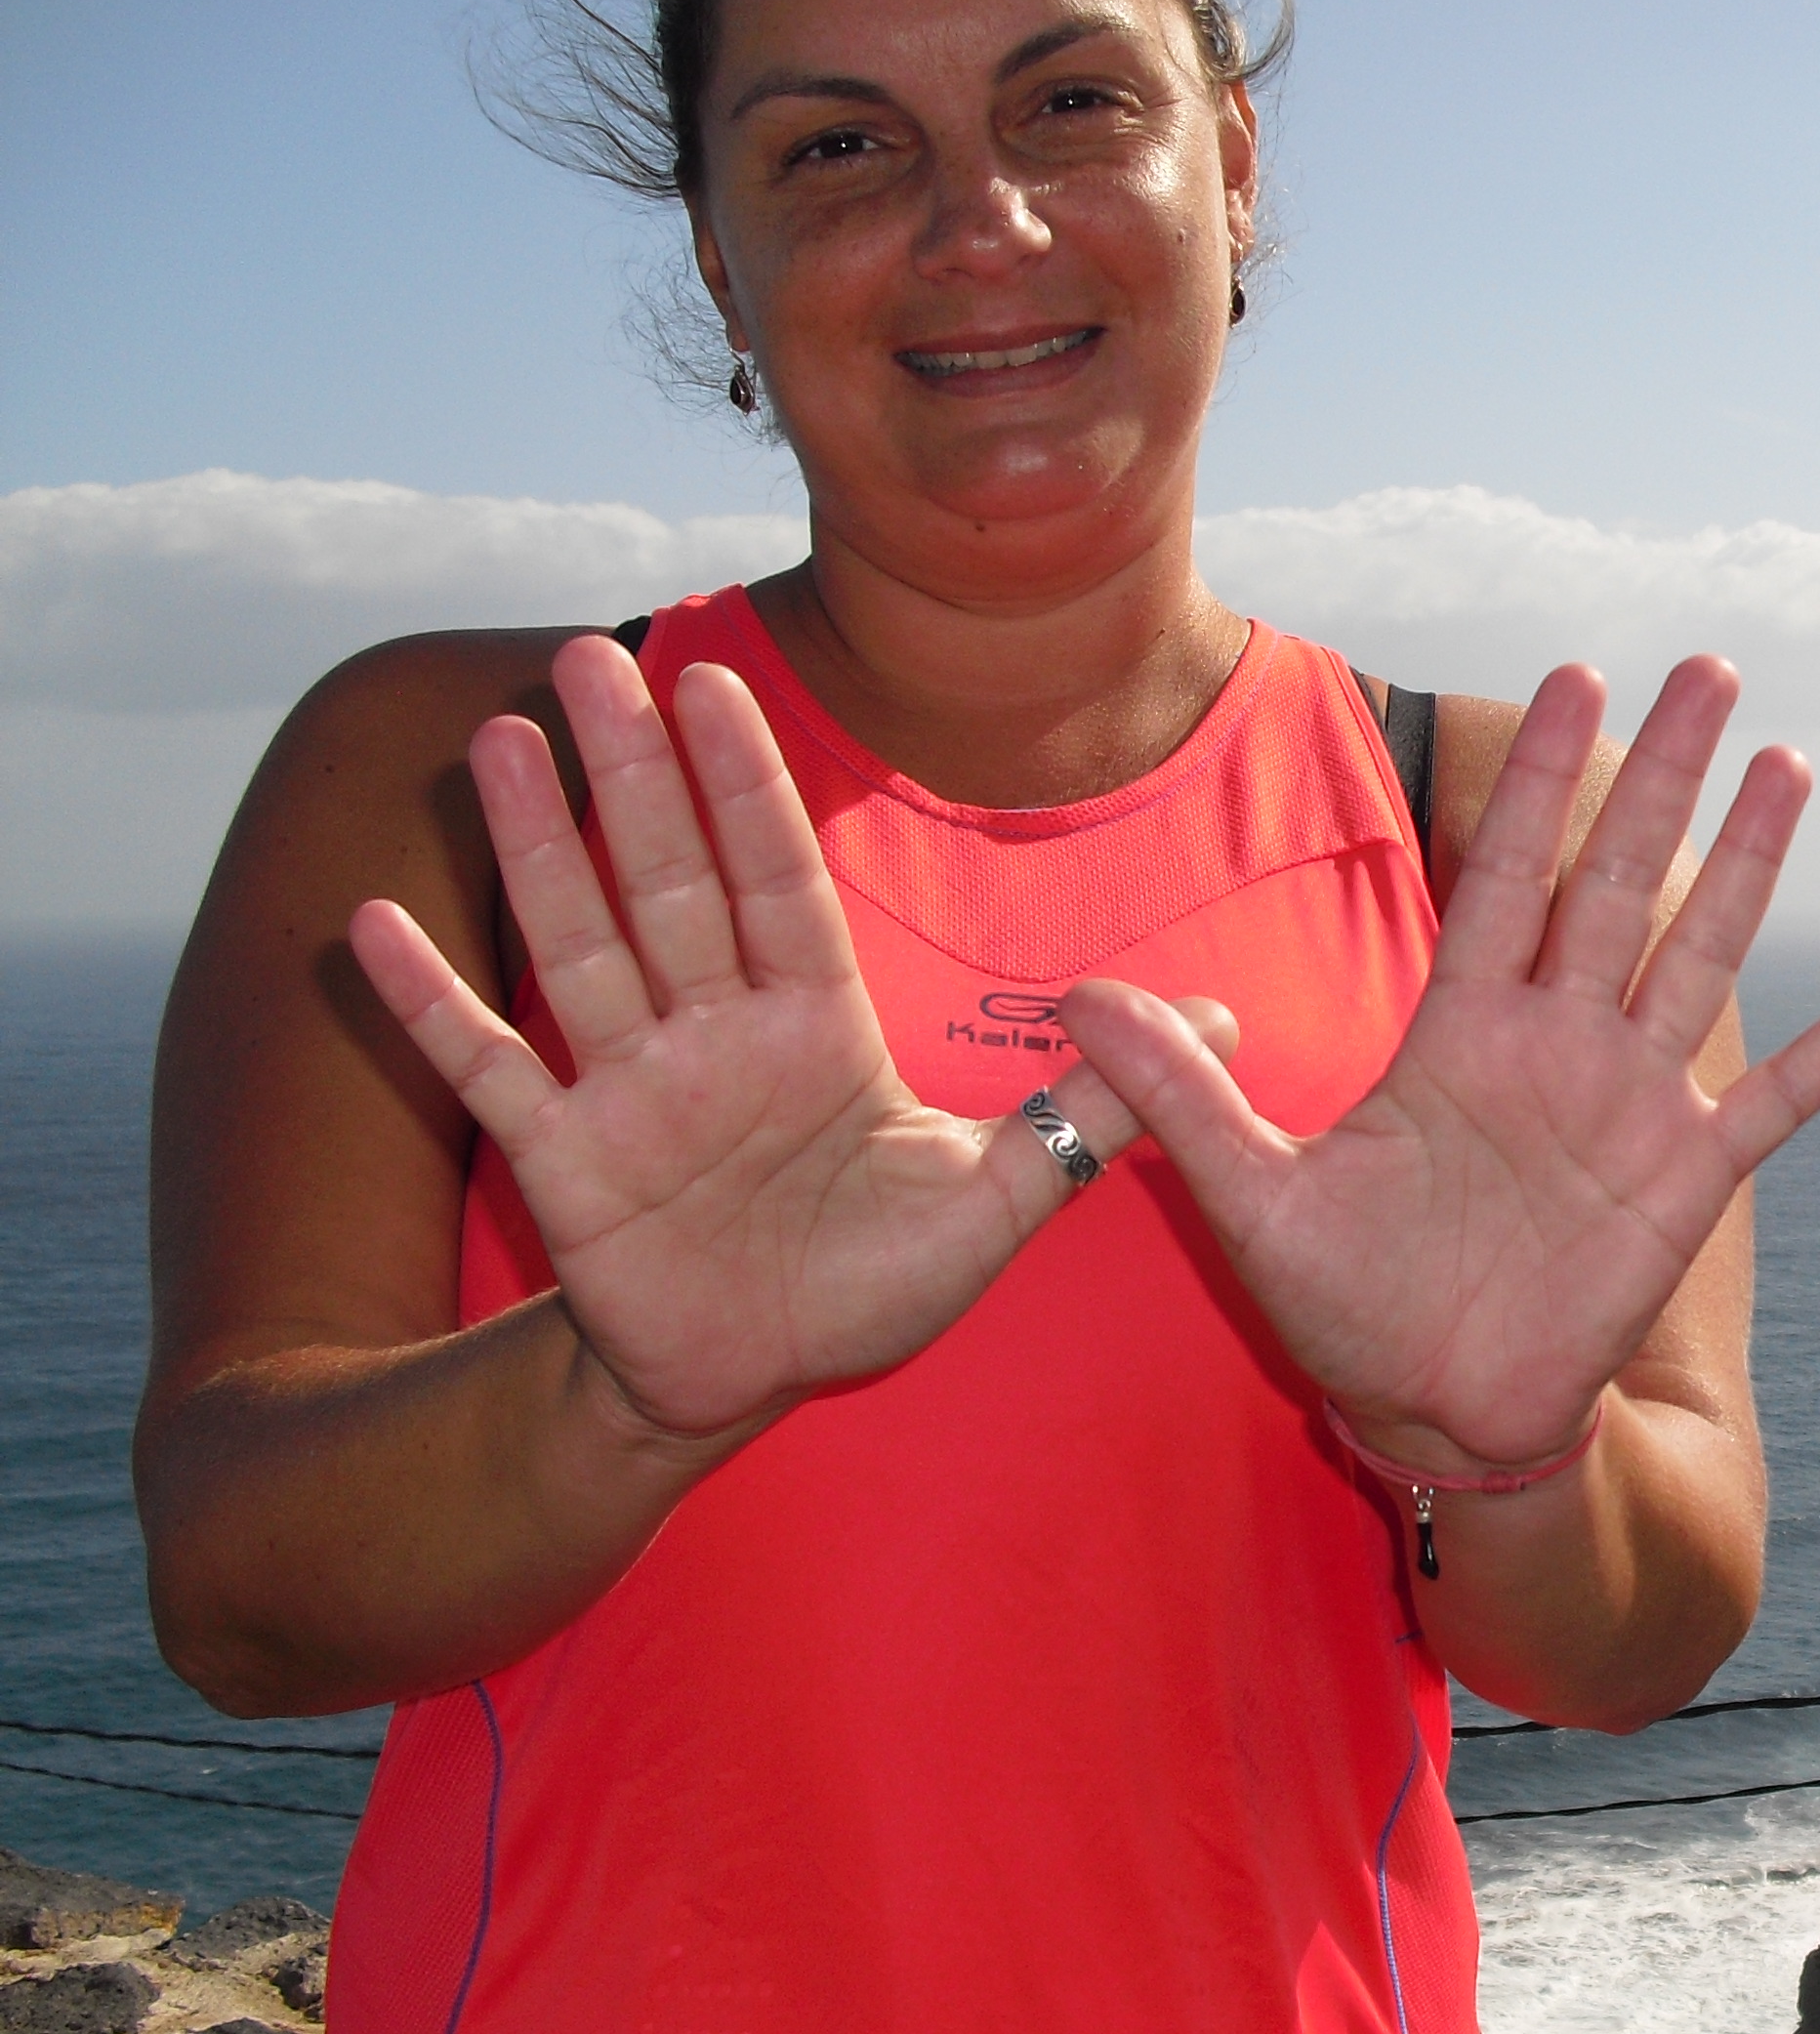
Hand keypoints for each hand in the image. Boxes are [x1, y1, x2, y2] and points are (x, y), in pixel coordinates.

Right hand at [347, 635, 1187, 1446]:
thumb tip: (1234, 1021)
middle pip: (670, 880)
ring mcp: (629, 1089)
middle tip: (594, 654)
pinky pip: (489, 1071)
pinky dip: (432, 1004)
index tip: (716, 681)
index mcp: (812, 1025)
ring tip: (501, 734)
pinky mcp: (564, 1164)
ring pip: (580, 943)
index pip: (776, 877)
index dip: (745, 785)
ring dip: (539, 844)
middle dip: (632, 774)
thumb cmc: (875, 1280)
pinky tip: (372, 922)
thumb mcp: (1004, 1194)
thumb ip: (1099, 1105)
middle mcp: (712, 1034)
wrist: (761, 1379)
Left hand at [1056, 657, 1819, 1471]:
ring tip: (1789, 766)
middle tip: (1706, 665)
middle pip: (1617, 881)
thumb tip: (1073, 994)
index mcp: (1461, 1031)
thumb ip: (1180, 1089)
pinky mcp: (1682, 1183)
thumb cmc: (1346, 1306)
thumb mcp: (1247, 1195)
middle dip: (1659, 774)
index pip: (1507, 876)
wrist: (1432, 1413)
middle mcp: (1556, 1045)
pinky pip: (1775, 1101)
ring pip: (1699, 957)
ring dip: (1747, 865)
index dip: (1539, 780)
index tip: (1572, 679)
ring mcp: (1627, 1108)